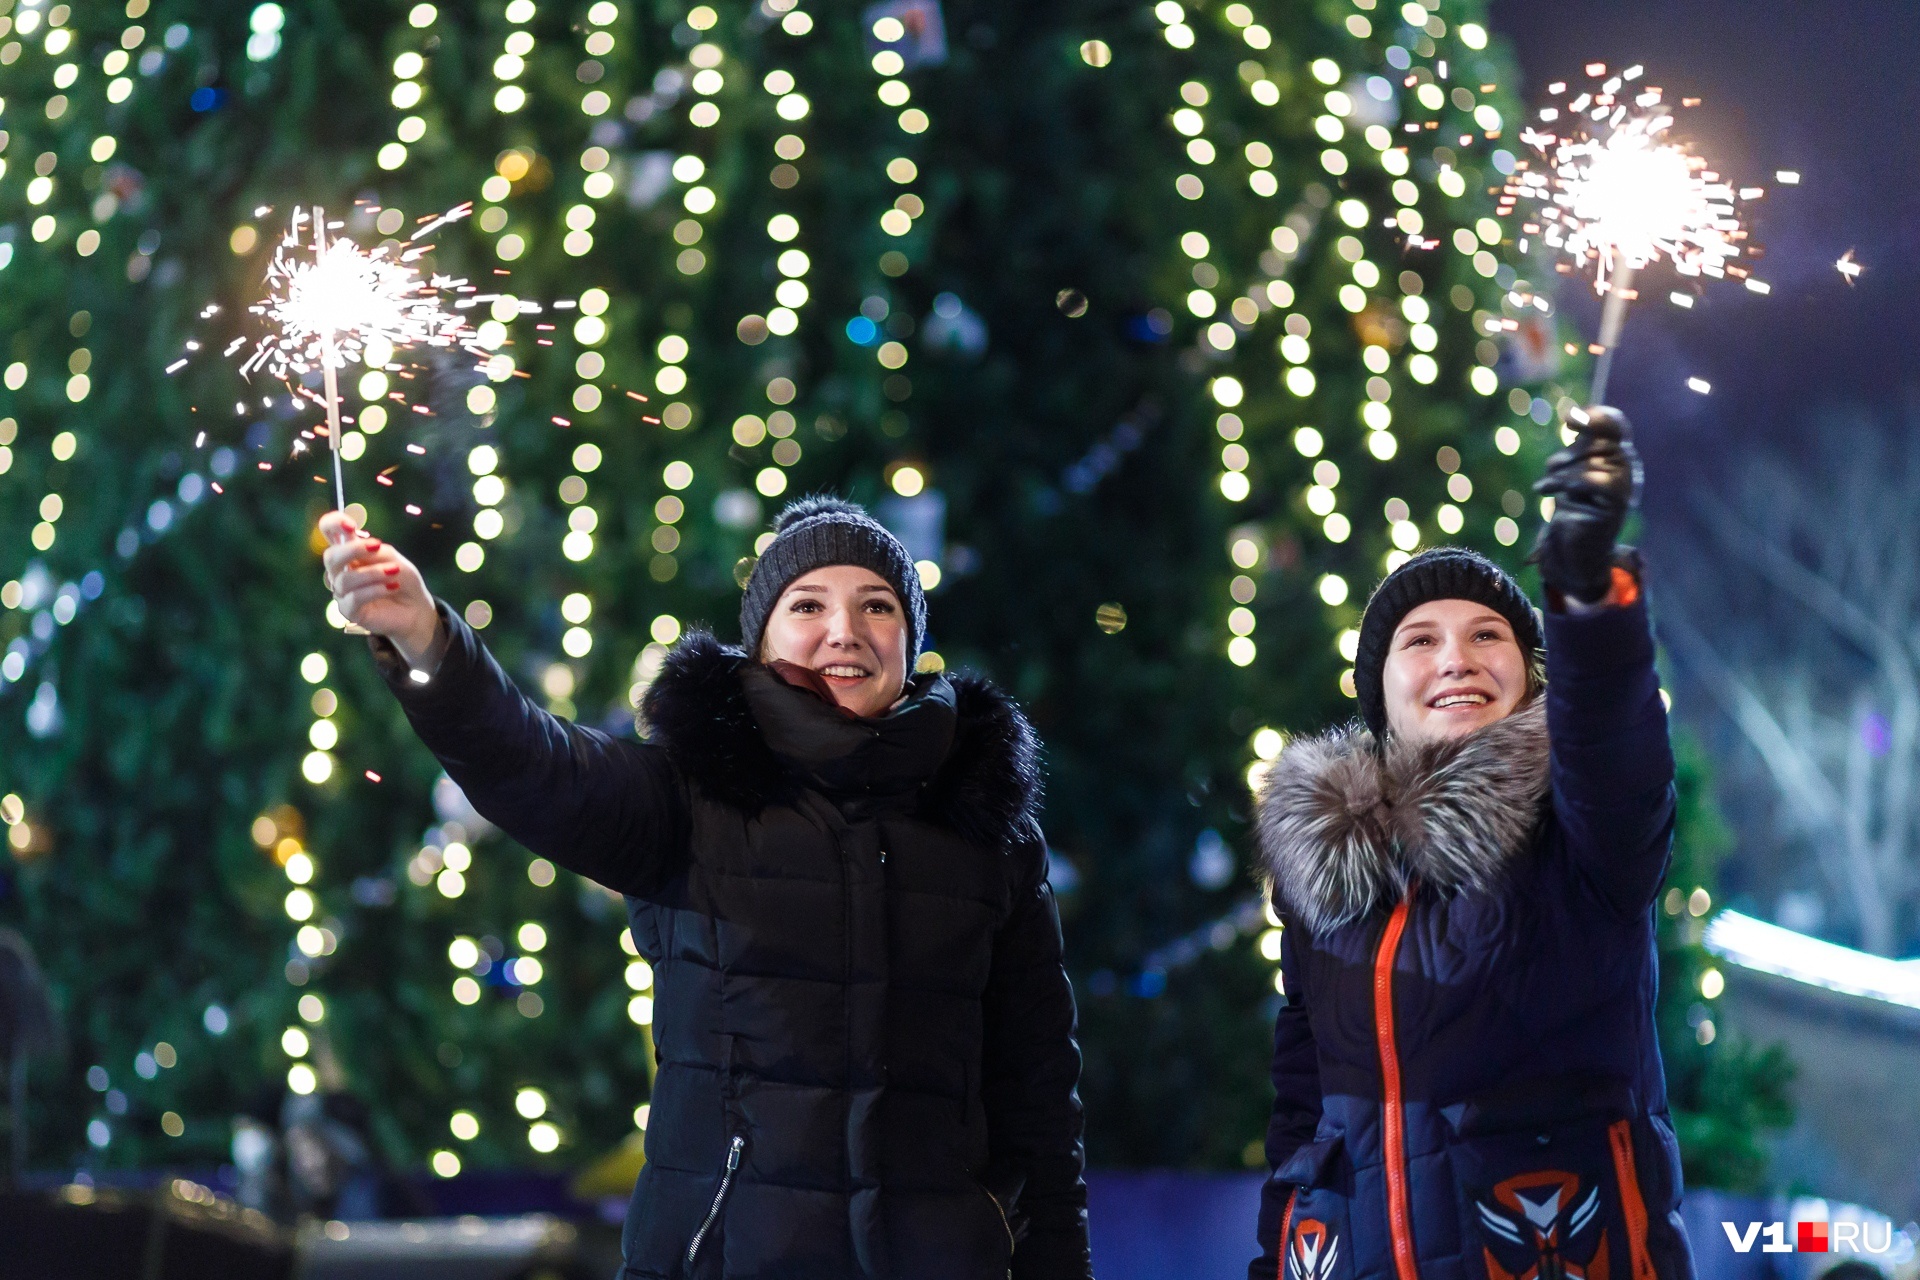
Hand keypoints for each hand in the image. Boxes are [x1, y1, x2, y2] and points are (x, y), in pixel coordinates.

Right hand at [319, 512, 441, 666]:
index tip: (350, 525)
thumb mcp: (393, 558)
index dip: (333, 524)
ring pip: (345, 579)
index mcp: (349, 552)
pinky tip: (393, 587)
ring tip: (394, 572)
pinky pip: (354, 598)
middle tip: (377, 546)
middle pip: (330, 557)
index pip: (329, 532)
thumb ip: (374, 550)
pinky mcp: (349, 611)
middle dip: (353, 549)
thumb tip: (357, 543)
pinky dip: (376, 590)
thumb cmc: (403, 578)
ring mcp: (342, 592)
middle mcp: (340, 571)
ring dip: (373, 573)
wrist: (416, 607)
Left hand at [1529, 405, 1640, 603]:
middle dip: (1569, 453)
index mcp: (1617, 455)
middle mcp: (1627, 467)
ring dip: (1560, 473)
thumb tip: (1572, 413)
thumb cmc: (1569, 508)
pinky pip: (1594, 480)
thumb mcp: (1568, 470)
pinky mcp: (1617, 505)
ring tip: (1546, 488)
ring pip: (1592, 461)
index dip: (1595, 417)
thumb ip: (1576, 444)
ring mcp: (1625, 486)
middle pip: (1597, 441)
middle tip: (1552, 470)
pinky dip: (1567, 484)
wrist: (1572, 551)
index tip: (1569, 419)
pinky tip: (1546, 493)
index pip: (1614, 425)